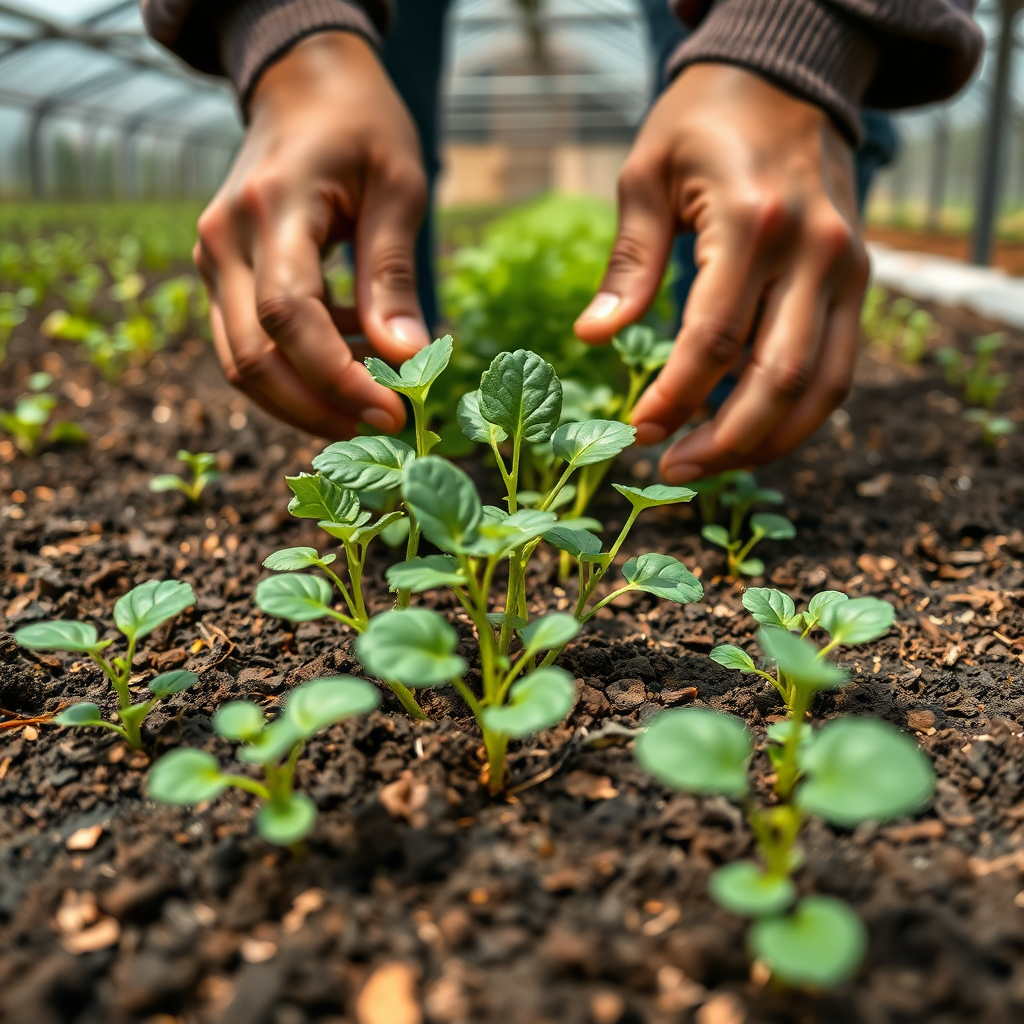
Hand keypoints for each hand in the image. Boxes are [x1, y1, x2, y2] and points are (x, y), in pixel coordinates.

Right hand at [194, 32, 428, 436]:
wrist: (303, 86)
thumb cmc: (362, 127)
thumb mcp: (399, 188)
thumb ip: (394, 275)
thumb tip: (408, 361)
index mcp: (272, 208)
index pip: (289, 317)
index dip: (337, 378)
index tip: (392, 414)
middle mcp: (225, 239)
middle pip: (252, 359)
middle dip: (319, 409)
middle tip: (385, 427)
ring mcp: (214, 259)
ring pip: (242, 364)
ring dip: (305, 400)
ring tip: (373, 398)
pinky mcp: (222, 275)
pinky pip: (248, 344)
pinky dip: (298, 369)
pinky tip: (352, 354)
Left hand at [575, 64, 868, 482]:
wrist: (788, 76)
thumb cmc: (701, 123)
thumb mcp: (646, 175)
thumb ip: (628, 262)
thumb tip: (593, 338)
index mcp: (751, 220)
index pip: (714, 340)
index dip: (674, 398)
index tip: (638, 431)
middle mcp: (813, 249)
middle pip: (778, 379)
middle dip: (724, 440)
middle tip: (672, 469)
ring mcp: (847, 267)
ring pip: (822, 388)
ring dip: (768, 442)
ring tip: (711, 465)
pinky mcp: (859, 280)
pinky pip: (839, 369)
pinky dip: (799, 414)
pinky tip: (752, 433)